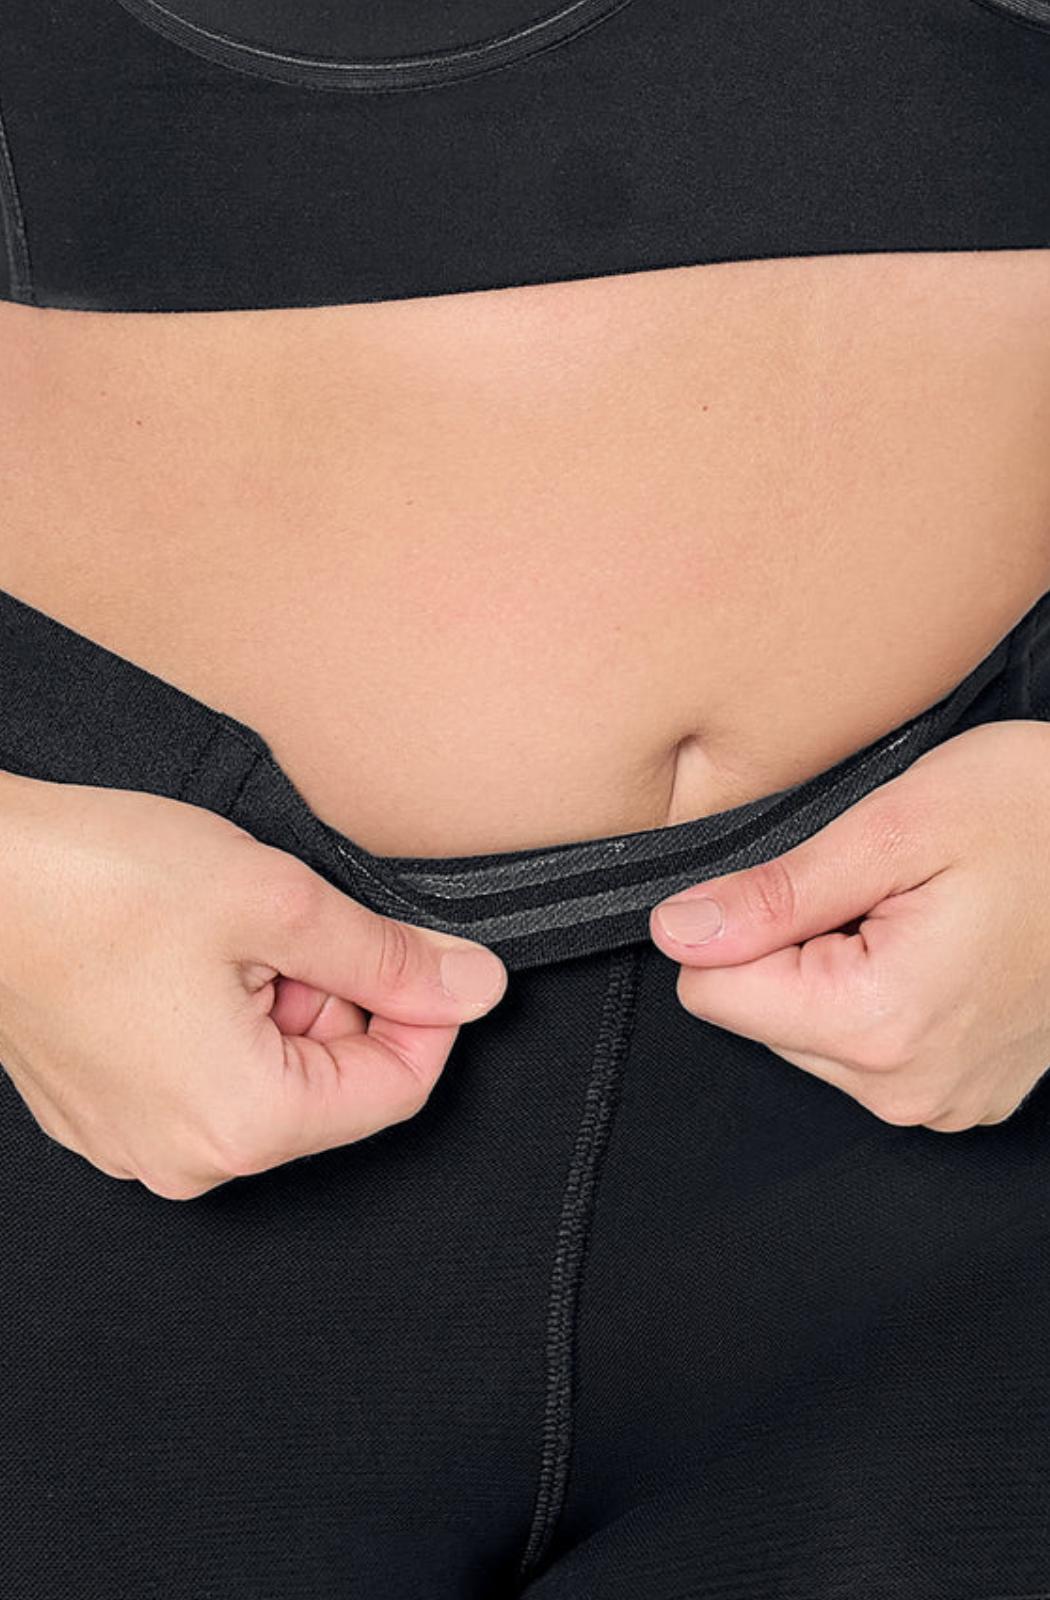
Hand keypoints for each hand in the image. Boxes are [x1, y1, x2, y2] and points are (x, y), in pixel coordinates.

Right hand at [0, 773, 506, 1198]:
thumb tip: (473, 987)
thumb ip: (390, 958)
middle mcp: (188, 1159)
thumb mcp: (280, 902)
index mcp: (244, 1125)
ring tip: (224, 934)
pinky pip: (205, 1076)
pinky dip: (223, 1016)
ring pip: (270, 1075)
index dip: (426, 1010)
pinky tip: (183, 957)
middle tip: (289, 922)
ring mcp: (137, 1142)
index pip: (399, 1088)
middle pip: (331, 1085)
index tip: (417, 950)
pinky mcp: (104, 1113)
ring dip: (279, 1001)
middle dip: (336, 997)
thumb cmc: (97, 882)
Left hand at [648, 719, 1049, 1131]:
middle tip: (883, 893)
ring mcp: (940, 1098)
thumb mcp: (893, 828)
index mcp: (880, 1023)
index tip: (815, 886)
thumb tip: (681, 930)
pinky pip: (868, 1046)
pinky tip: (937, 949)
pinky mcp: (960, 1090)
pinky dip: (881, 993)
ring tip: (918, 916)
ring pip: (809, 1030)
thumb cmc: (1038, 816)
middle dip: (798, 946)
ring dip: (839, 968)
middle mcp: (907, 1086)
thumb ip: (775, 894)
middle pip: (760, 1016)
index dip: (744, 924)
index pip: (713, 993)